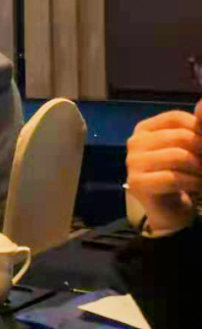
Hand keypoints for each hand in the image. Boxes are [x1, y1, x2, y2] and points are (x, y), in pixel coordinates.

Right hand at [126, 100, 201, 234]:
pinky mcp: (137, 183)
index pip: (177, 117)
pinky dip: (193, 182)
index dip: (200, 129)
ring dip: (200, 169)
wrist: (168, 210)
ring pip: (178, 156)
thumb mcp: (189, 148)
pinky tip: (196, 187)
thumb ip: (196, 129)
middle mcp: (134, 142)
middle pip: (180, 136)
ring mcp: (132, 163)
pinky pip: (174, 177)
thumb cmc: (181, 174)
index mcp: (144, 129)